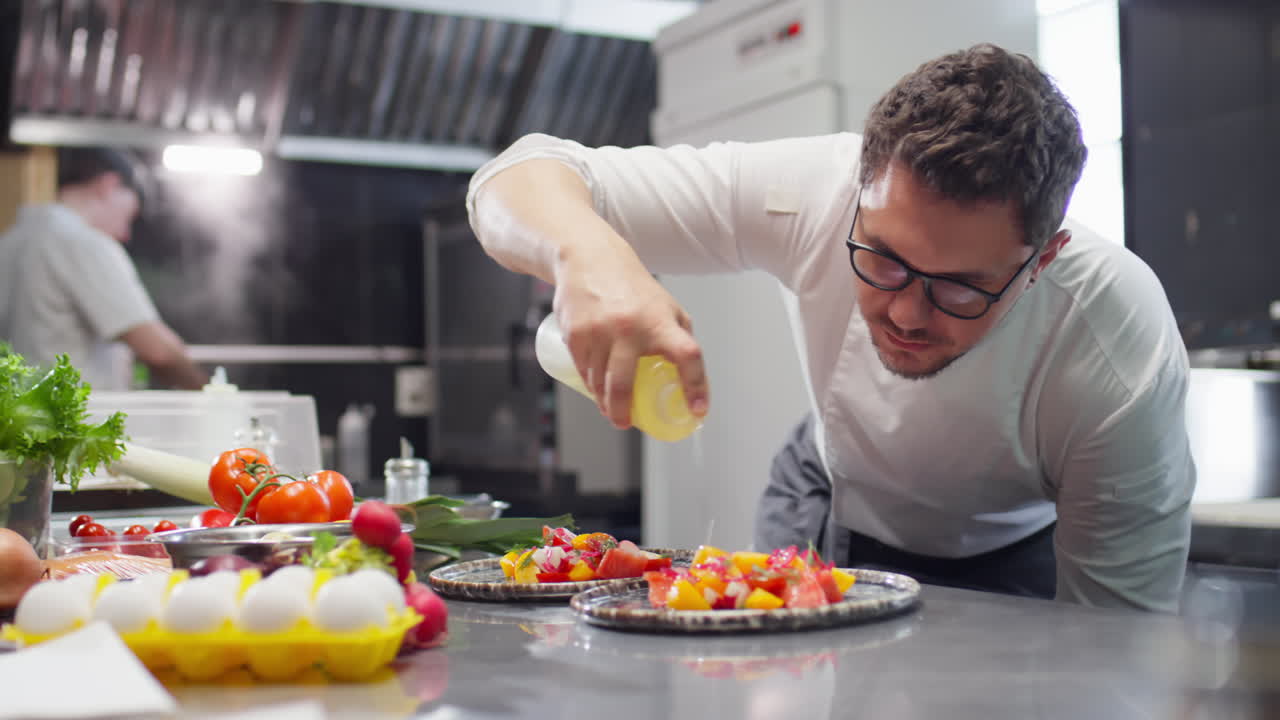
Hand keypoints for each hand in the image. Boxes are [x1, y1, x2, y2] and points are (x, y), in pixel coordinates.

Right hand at [553, 238, 708, 428]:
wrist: (590, 259)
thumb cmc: (633, 288)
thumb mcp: (667, 308)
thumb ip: (679, 340)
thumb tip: (692, 382)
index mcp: (661, 321)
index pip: (687, 355)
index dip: (696, 386)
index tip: (697, 410)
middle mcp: (630, 327)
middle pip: (624, 384)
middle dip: (622, 412)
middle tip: (625, 422)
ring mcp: (599, 331)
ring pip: (598, 382)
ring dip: (603, 401)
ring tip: (609, 407)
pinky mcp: (575, 333)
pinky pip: (582, 369)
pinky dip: (588, 383)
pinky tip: (593, 386)